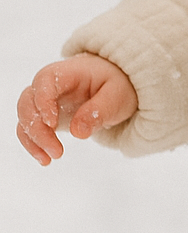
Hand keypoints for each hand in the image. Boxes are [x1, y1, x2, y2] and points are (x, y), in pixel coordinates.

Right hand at [16, 54, 137, 165]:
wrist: (116, 86)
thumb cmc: (116, 84)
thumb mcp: (117, 94)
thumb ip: (98, 110)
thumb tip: (77, 132)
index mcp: (68, 72)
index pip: (45, 81)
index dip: (43, 101)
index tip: (53, 124)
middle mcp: (50, 85)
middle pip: (28, 101)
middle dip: (37, 128)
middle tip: (56, 151)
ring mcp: (44, 101)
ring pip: (25, 117)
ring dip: (33, 139)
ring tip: (49, 159)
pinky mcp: (44, 116)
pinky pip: (29, 129)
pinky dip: (33, 144)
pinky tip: (45, 160)